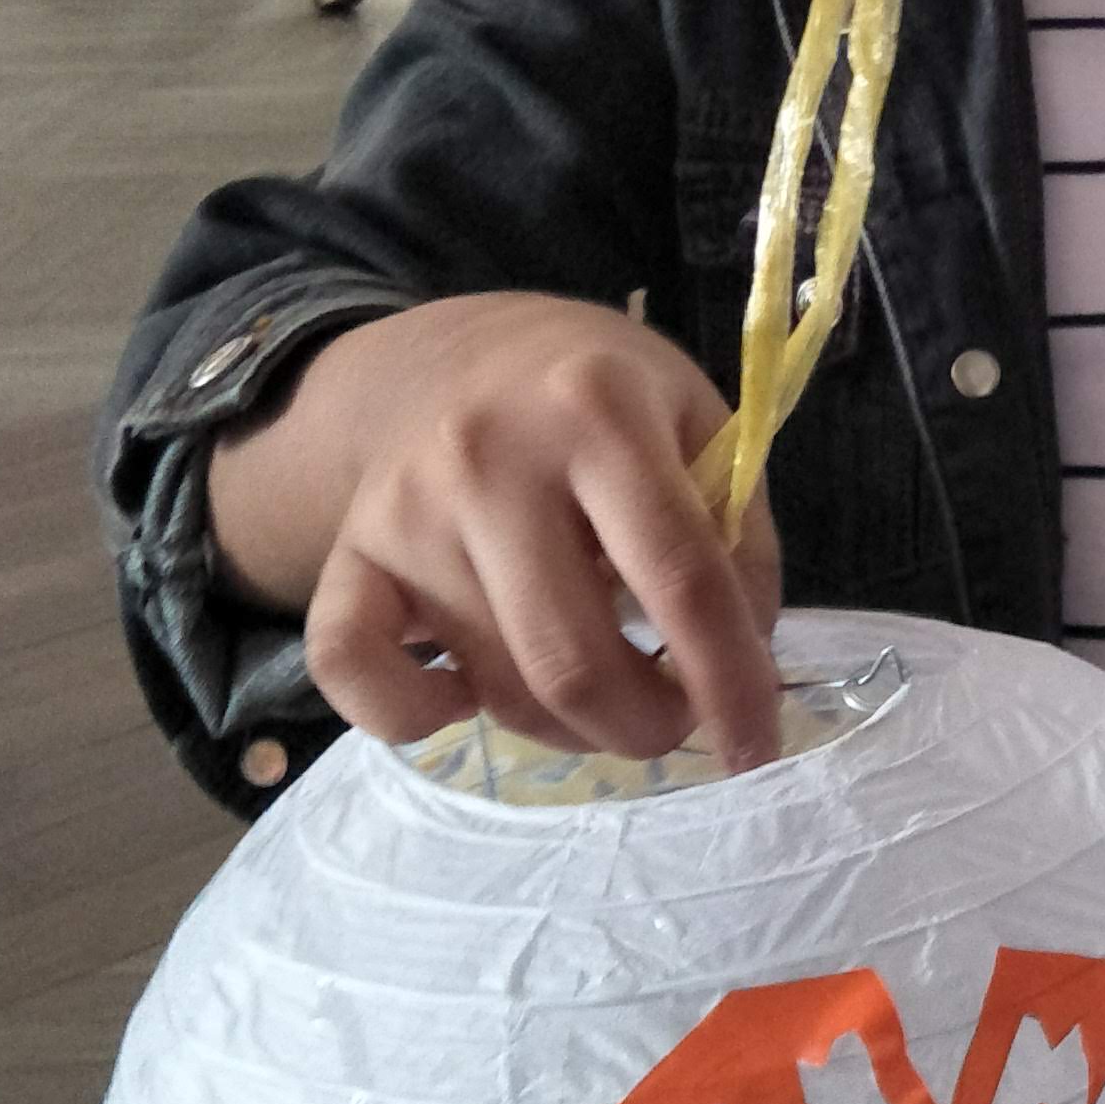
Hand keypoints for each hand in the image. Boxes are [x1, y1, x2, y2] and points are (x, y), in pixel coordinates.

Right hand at [213, 294, 783, 769]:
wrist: (455, 355)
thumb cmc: (601, 396)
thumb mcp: (698, 420)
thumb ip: (738, 535)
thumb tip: (742, 664)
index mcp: (598, 410)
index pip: (680, 579)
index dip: (730, 683)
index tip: (758, 749)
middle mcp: (489, 458)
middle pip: (574, 661)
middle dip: (645, 724)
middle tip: (672, 717)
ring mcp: (405, 511)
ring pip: (495, 687)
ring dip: (568, 728)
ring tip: (603, 693)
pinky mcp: (346, 554)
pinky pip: (353, 672)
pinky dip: (413, 717)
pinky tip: (467, 696)